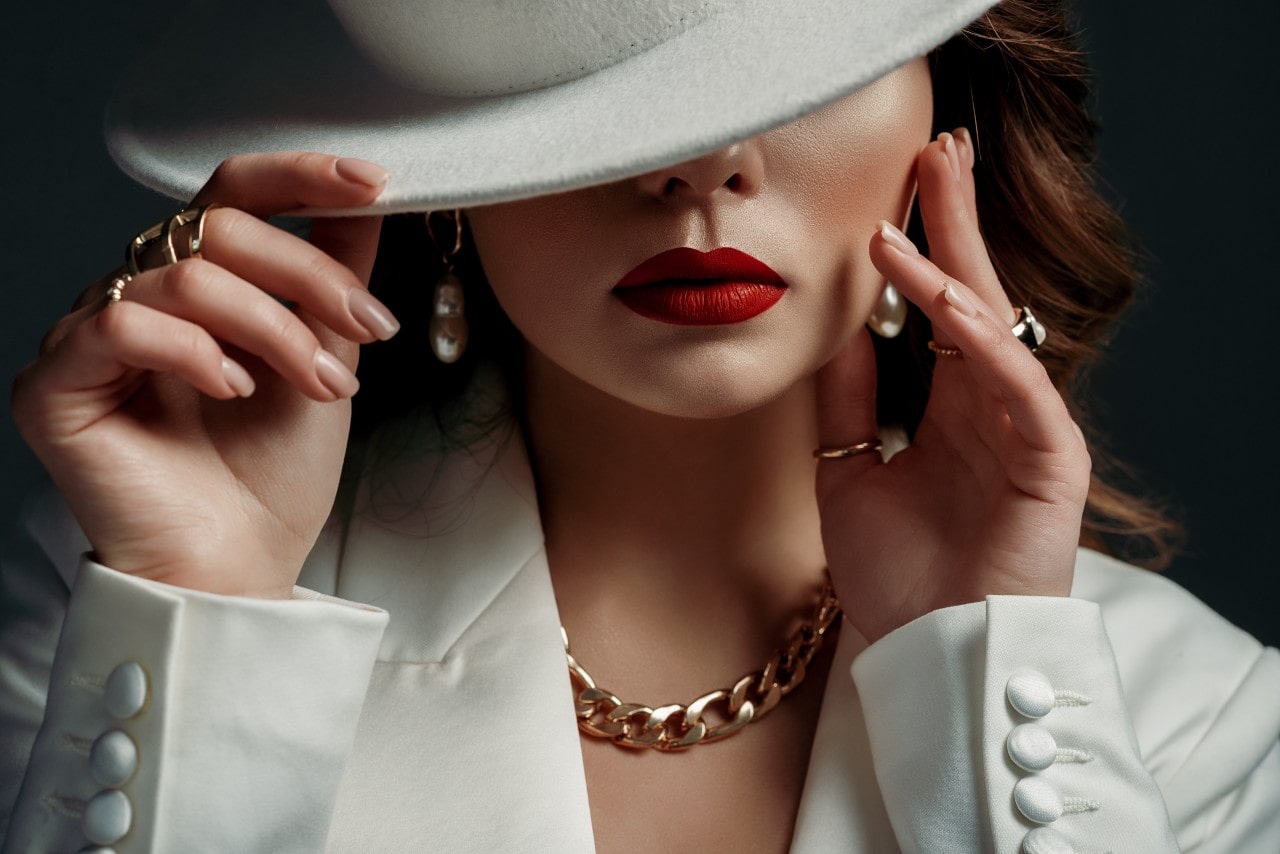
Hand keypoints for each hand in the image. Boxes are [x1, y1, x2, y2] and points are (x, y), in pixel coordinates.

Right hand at [11, 153, 394, 598]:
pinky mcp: (56, 384)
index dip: (302, 176)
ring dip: (275, 328)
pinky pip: (122, 323)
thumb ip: (336, 277)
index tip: (376, 182)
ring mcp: (91, 336)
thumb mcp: (326, 355)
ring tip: (320, 383)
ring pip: (189, 275)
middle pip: (221, 227)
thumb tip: (370, 199)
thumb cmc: (273, 472)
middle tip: (366, 332)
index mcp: (198, 282)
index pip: (235, 193)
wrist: (241, 566)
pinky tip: (231, 390)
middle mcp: (138, 295)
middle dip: (311, 278)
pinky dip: (195, 351)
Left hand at [816, 130, 1090, 643]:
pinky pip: (1020, 387)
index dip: (920, 249)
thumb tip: (832, 330)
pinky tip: (946, 298)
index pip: (938, 309)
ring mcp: (1025, 430)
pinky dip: (983, 341)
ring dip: (958, 262)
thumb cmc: (895, 578)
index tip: (894, 192)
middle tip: (939, 150)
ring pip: (996, 328)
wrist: (925, 657)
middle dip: (956, 222)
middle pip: (975, 294)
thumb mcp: (847, 472)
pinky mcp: (1053, 463)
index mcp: (950, 407)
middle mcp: (991, 408)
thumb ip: (845, 401)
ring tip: (923, 199)